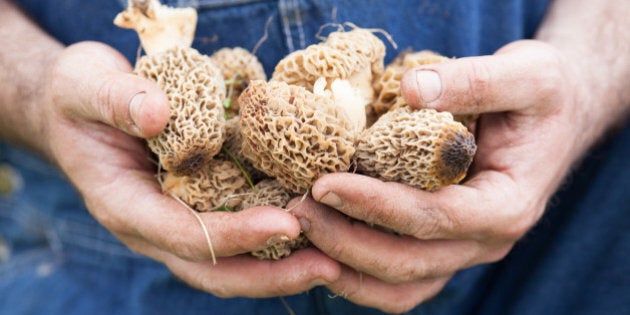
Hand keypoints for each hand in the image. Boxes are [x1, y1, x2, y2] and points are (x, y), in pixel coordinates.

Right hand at [40, 41, 338, 296]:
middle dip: (272, 273)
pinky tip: (316, 227)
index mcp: (124, 205)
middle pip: (214, 269)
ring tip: (336, 256)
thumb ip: (115, 98)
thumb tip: (157, 115)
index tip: (287, 224)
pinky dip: (276, 238)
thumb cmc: (80, 95)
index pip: (182, 235)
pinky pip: (239, 233)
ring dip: (282, 266)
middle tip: (330, 264)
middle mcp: (153, 225)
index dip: (234, 235)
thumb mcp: (85, 82)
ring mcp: (177, 221)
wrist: (80, 108)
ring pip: (231, 263)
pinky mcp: (198, 207)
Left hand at [292, 40, 600, 312]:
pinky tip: (323, 245)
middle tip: (297, 209)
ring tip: (301, 230)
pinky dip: (358, 272)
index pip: (433, 218)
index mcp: (506, 205)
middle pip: (408, 261)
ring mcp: (464, 251)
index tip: (324, 183)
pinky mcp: (443, 248)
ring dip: (346, 266)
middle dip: (346, 239)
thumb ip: (476, 81)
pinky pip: (399, 280)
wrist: (554, 119)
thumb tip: (413, 89)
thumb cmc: (541, 97)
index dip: (375, 205)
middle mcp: (486, 241)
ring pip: (400, 285)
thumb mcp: (527, 74)